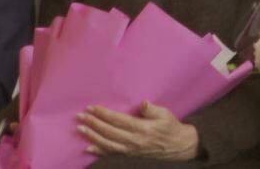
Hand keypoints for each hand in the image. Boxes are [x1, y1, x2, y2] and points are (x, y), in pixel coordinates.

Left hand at [78, 101, 198, 160]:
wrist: (179, 147)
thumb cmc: (172, 128)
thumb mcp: (166, 115)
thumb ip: (152, 109)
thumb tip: (143, 103)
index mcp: (142, 129)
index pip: (118, 120)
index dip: (104, 114)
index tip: (92, 107)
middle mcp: (134, 141)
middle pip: (109, 132)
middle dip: (93, 123)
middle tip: (80, 116)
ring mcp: (131, 150)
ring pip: (108, 144)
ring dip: (92, 136)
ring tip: (80, 129)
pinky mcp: (130, 155)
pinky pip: (112, 154)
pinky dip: (99, 151)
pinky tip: (88, 148)